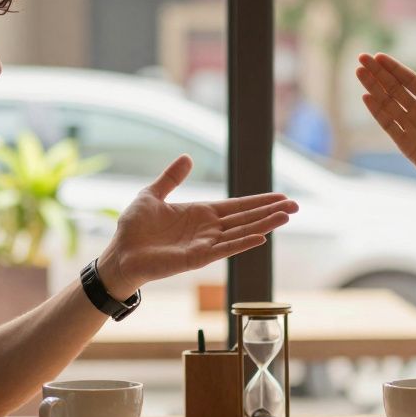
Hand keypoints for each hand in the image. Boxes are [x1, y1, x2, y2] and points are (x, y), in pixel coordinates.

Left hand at [96, 155, 297, 295]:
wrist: (120, 254)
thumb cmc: (133, 228)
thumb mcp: (152, 194)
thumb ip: (171, 178)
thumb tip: (187, 157)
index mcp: (200, 213)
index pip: (237, 206)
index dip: (259, 201)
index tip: (281, 197)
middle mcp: (208, 229)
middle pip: (246, 218)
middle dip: (270, 212)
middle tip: (296, 206)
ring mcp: (204, 244)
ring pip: (241, 233)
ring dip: (263, 225)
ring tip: (286, 217)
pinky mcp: (196, 258)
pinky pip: (224, 249)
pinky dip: (242, 243)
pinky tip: (260, 237)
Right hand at [355, 53, 415, 195]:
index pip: (410, 80)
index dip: (394, 68)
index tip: (379, 57)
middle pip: (394, 88)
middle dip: (378, 73)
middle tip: (361, 58)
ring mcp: (411, 127)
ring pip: (387, 103)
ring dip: (373, 88)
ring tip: (359, 72)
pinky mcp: (405, 144)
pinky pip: (388, 124)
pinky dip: (377, 111)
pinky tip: (366, 97)